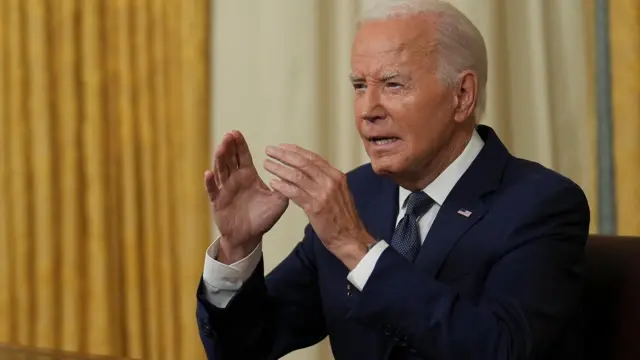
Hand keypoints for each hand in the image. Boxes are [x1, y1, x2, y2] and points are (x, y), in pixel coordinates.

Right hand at [205, 131, 288, 262]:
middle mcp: (235, 180)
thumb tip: (294, 176)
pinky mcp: (218, 202)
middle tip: (229, 135)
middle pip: (230, 159)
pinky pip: (212, 191)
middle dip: (229, 147)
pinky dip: (210, 182)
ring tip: (221, 147)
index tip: (236, 132)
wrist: (249, 236)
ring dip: (219, 159)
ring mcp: (225, 190)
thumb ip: (285, 188)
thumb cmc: (263, 218)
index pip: (243, 156)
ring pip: (221, 171)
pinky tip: (209, 173)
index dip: (240, 145)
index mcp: (248, 176)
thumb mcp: (278, 202)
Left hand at [263, 144, 374, 268]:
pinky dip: (282, 186)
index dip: (296, 151)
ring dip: (279, 168)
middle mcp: (330, 181)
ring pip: (297, 175)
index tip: (283, 147)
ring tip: (267, 164)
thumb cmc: (343, 219)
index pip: (313, 158)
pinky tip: (273, 183)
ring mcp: (323, 194)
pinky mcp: (315, 207)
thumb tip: (312, 173)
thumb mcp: (339, 193)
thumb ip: (327, 182)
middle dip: (284, 155)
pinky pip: (295, 193)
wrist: (351, 238)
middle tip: (270, 150)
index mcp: (336, 176)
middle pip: (303, 163)